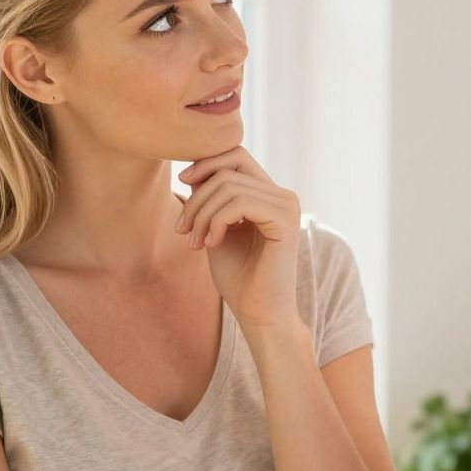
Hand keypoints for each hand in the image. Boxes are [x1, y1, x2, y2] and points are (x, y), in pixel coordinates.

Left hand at [176, 148, 301, 332]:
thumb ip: (210, 199)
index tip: (182, 185)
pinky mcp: (286, 221)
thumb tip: (193, 169)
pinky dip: (216, 222)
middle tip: (183, 230)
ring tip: (195, 242)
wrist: (259, 315)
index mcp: (269, 195)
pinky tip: (211, 244)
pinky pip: (240, 203)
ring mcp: (287, 206)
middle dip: (196, 198)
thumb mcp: (217, 229)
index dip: (205, 163)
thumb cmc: (238, 278)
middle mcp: (283, 196)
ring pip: (229, 187)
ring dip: (202, 214)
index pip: (236, 156)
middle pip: (228, 170)